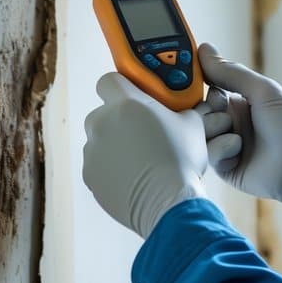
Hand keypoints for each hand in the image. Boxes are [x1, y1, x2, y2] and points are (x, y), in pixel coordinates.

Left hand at [83, 72, 207, 238]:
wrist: (167, 202)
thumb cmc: (181, 159)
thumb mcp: (192, 125)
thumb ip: (179, 110)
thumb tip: (181, 112)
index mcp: (126, 103)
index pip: (109, 81)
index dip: (121, 87)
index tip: (134, 97)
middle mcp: (102, 122)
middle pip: (103, 113)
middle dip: (119, 120)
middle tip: (143, 133)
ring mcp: (92, 150)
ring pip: (100, 140)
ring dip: (115, 146)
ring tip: (141, 162)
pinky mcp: (89, 175)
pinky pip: (98, 165)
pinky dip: (111, 169)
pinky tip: (134, 178)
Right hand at [194, 44, 281, 226]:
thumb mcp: (263, 91)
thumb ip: (232, 72)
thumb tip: (204, 49)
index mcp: (242, 101)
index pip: (210, 87)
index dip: (200, 83)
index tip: (187, 78)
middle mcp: (234, 121)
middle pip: (201, 109)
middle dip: (207, 109)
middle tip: (220, 110)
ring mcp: (228, 144)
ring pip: (200, 131)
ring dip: (215, 129)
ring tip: (235, 134)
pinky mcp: (225, 166)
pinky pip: (207, 153)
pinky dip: (220, 149)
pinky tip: (238, 151)